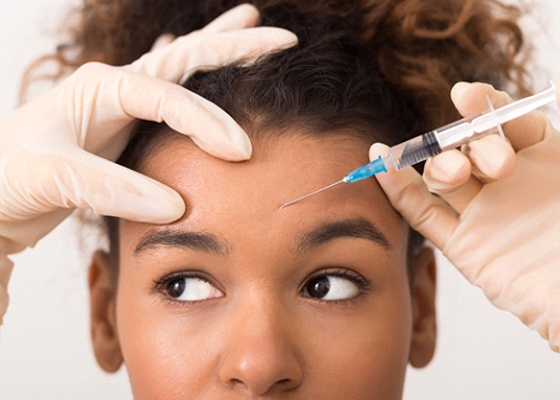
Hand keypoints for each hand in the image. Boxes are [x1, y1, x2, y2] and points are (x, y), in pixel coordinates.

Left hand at [0, 4, 297, 321]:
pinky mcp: (126, 124)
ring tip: (251, 24)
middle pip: (186, 57)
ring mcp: (122, 103)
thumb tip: (177, 206)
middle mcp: (115, 87)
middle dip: (235, 48)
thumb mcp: (53, 179)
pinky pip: (172, 93)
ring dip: (219, 46)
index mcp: (100, 88)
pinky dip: (195, 75)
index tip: (240, 152)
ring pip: (183, 66)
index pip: (168, 96)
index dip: (208, 121)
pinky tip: (205, 59)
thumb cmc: (10, 178)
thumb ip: (112, 189)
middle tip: (281, 39)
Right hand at [369, 81, 559, 350]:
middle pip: (472, 148)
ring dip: (439, 164)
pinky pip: (423, 214)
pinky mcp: (464, 246)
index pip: (509, 124)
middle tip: (497, 163)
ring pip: (444, 177)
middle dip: (472, 143)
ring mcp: (484, 215)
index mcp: (548, 163)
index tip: (468, 96)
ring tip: (456, 172)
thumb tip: (533, 100)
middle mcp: (511, 186)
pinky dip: (399, 191)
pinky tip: (382, 164)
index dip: (486, 106)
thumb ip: (541, 139)